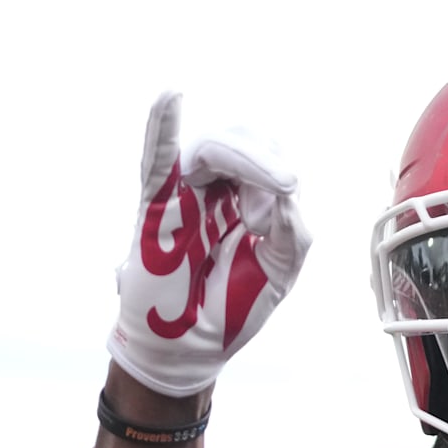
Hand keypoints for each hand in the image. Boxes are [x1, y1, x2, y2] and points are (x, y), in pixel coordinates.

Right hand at [108, 91, 311, 396]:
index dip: (277, 178)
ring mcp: (186, 195)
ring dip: (237, 155)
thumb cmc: (230, 307)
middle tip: (273, 196)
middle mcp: (219, 191)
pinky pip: (158, 160)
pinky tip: (169, 98)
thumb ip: (290, 229)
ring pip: (210, 149)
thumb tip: (284, 187)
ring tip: (254, 192)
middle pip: (243, 143)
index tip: (271, 220)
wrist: (188, 348)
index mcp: (252, 201)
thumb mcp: (279, 270)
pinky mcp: (156, 208)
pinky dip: (161, 127)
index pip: (271, 161)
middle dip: (262, 161)